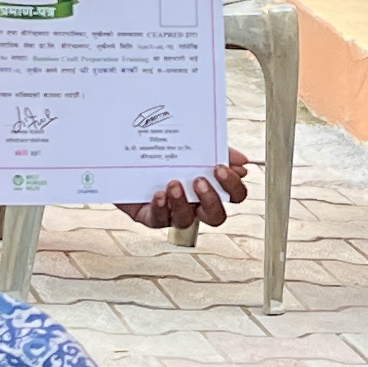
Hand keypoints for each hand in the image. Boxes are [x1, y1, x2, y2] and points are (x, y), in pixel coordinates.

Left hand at [119, 152, 251, 228]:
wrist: (125, 152)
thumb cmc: (164, 151)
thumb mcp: (192, 146)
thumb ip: (217, 152)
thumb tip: (242, 161)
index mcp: (209, 187)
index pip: (233, 196)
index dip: (233, 187)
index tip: (221, 168)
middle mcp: (194, 204)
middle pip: (216, 217)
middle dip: (210, 199)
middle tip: (200, 180)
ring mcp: (172, 212)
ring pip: (186, 221)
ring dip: (182, 203)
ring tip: (174, 183)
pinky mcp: (150, 216)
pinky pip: (158, 220)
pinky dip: (161, 207)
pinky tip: (159, 194)